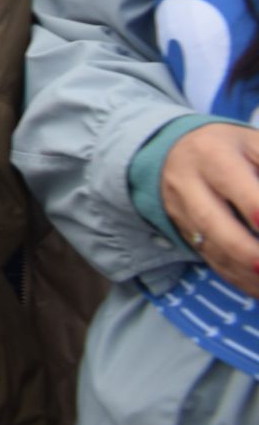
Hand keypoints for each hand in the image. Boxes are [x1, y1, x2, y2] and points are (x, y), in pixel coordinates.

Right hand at [161, 123, 258, 297]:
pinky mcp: (183, 232)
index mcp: (213, 155)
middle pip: (214, 223)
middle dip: (249, 252)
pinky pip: (210, 261)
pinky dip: (238, 279)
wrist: (172, 150)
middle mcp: (189, 183)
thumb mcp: (252, 144)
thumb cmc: (227, 147)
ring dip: (247, 273)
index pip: (240, 189)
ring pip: (211, 248)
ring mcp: (181, 211)